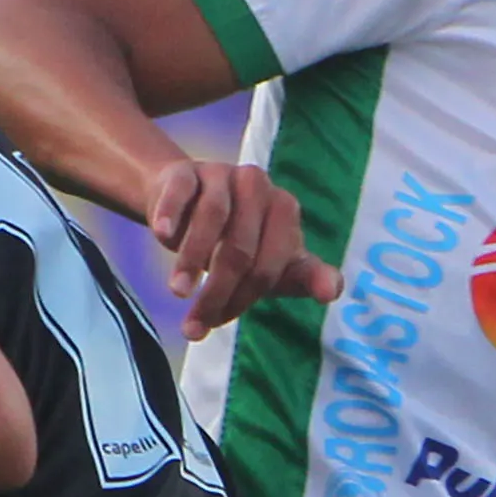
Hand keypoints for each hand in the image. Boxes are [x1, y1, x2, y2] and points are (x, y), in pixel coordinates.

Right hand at [148, 157, 335, 339]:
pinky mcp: (185, 171)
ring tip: (178, 292)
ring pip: (212, 217)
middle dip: (216, 291)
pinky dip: (171, 214)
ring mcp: (221, 175)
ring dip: (192, 260)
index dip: (243, 299)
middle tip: (193, 324)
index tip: (216, 323)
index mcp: (285, 210)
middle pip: (240, 247)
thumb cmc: (236, 241)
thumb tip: (332, 291)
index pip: (269, 264)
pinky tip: (162, 237)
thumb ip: (303, 277)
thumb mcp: (273, 262)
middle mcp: (258, 187)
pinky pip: (180, 192)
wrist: (186, 203)